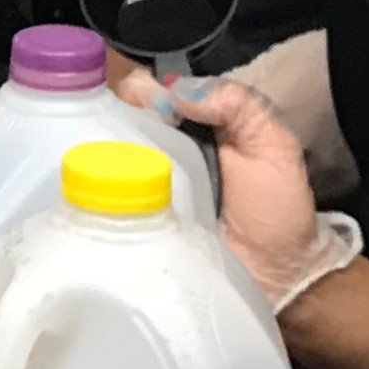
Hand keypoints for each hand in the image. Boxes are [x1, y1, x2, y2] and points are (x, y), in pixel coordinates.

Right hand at [109, 63, 357, 310]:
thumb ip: (238, 104)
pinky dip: (92, 198)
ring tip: (96, 166)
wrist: (277, 277)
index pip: (149, 93)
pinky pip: (103, 206)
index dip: (137, 92)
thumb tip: (175, 91)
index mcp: (192, 126)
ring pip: (101, 162)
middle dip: (107, 122)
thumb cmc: (277, 208)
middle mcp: (159, 154)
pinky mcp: (132, 227)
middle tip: (115, 139)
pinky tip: (91, 195)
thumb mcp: (273, 143)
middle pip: (116, 124)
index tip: (140, 105)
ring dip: (93, 159)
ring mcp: (140, 192)